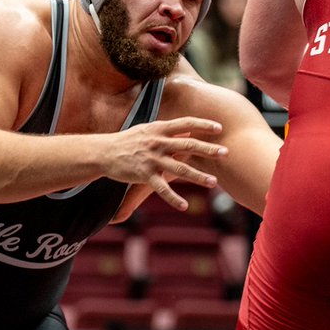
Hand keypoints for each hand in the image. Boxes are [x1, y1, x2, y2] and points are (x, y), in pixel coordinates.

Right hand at [103, 117, 224, 211]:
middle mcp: (157, 143)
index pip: (185, 123)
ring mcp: (151, 159)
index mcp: (158, 129)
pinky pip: (161, 188)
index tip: (219, 128)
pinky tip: (184, 206)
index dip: (203, 125)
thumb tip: (188, 130)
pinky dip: (173, 198)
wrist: (103, 152)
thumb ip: (167, 131)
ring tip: (214, 182)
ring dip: (198, 176)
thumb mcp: (147, 130)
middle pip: (187, 145)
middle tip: (226, 153)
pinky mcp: (144, 175)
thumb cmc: (127, 141)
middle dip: (208, 149)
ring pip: (179, 169)